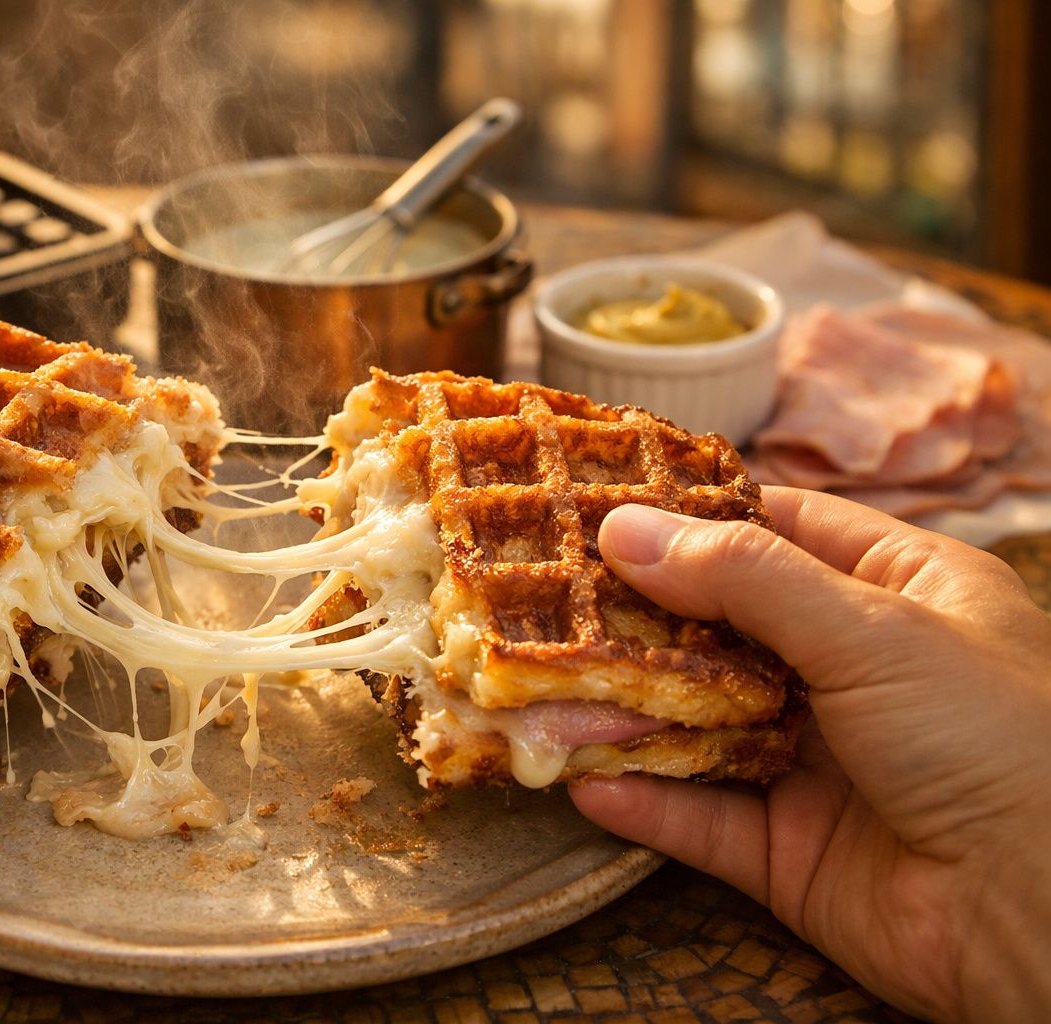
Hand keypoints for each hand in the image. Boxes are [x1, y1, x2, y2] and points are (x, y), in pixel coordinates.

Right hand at [570, 488, 1050, 1022]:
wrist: (1050, 920)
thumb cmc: (994, 739)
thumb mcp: (873, 628)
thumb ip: (742, 576)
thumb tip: (624, 529)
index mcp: (904, 595)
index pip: (784, 531)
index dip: (697, 516)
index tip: (603, 504)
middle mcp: (858, 672)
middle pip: (725, 628)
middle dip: (641, 616)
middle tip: (546, 594)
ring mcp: (821, 764)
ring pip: (702, 724)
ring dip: (628, 712)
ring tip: (545, 690)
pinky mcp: (792, 851)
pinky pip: (702, 819)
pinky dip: (645, 803)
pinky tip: (585, 783)